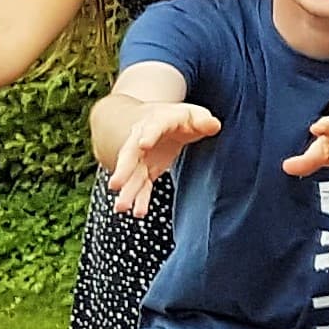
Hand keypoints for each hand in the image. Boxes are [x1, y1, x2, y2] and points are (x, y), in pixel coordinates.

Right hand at [108, 104, 222, 214]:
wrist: (160, 120)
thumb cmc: (181, 118)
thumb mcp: (194, 114)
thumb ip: (203, 120)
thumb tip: (213, 125)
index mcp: (158, 121)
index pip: (152, 127)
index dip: (148, 135)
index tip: (143, 144)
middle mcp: (142, 139)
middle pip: (131, 154)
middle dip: (124, 169)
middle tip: (115, 184)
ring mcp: (141, 157)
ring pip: (132, 174)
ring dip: (127, 191)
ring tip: (121, 208)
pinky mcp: (145, 170)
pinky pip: (141, 185)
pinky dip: (139, 199)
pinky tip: (138, 213)